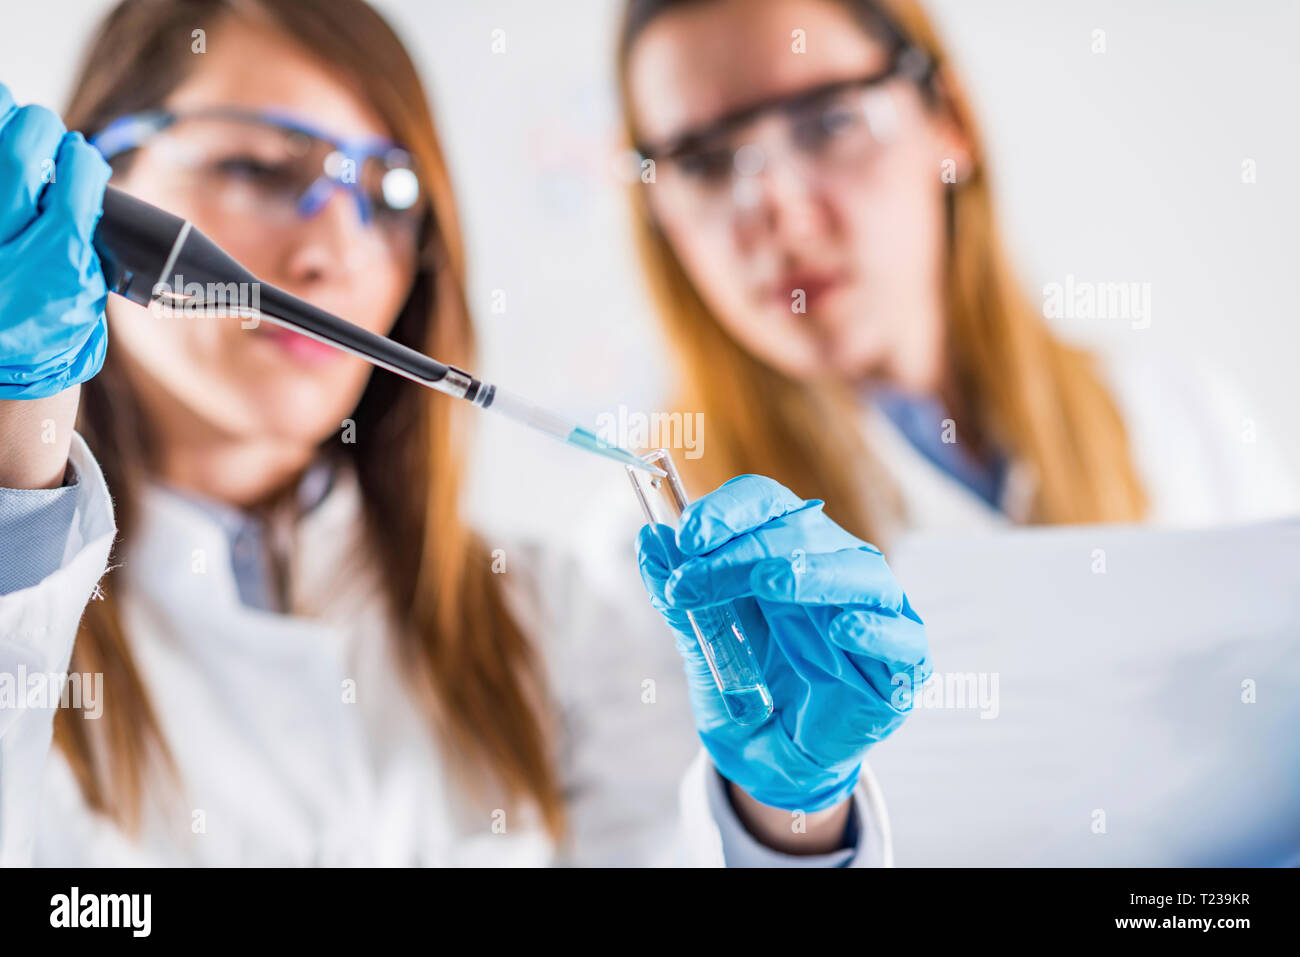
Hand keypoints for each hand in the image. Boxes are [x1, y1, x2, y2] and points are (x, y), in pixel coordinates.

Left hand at [0, 82, 111, 399]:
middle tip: (46, 129)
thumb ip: (83, 231)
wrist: (8, 361)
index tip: (82, 156)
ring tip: (9, 109)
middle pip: (15, 159)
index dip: (82, 162)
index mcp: (54, 264)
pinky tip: (0, 134)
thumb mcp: (85, 285)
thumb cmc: (53, 319)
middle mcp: (5, 250)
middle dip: (36, 128)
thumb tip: (78, 167)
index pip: (75, 190)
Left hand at [637, 474, 929, 813]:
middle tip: (693, 580)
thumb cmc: (748, 685)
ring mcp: (875, 616)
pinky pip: (902, 640)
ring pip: (861, 574)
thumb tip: (649, 539)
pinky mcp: (900, 668)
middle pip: (802, 535)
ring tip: (770, 582)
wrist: (773, 757)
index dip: (729, 512)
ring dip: (814, 573)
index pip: (769, 506)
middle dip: (742, 553)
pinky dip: (874, 631)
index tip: (687, 535)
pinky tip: (841, 630)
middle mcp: (837, 572)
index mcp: (790, 552)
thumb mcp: (702, 641)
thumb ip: (678, 596)